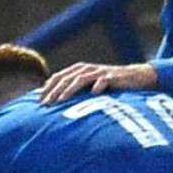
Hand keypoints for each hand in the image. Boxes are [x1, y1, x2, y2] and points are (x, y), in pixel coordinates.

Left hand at [39, 61, 157, 103]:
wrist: (134, 78)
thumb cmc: (107, 86)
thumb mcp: (89, 87)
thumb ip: (73, 91)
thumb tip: (52, 101)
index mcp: (78, 70)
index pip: (58, 77)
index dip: (47, 88)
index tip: (38, 101)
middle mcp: (87, 69)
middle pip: (67, 78)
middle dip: (55, 91)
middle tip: (46, 104)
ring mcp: (100, 72)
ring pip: (81, 78)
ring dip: (70, 90)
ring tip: (61, 100)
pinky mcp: (113, 77)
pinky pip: (104, 80)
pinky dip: (98, 86)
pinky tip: (93, 94)